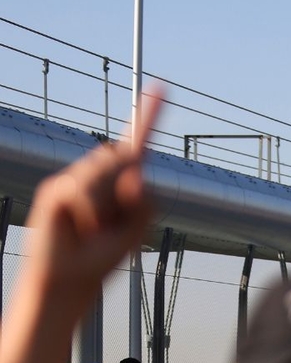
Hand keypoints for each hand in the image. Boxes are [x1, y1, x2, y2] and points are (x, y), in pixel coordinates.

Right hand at [22, 88, 161, 317]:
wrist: (72, 276)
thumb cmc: (105, 253)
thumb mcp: (138, 227)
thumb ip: (145, 202)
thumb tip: (136, 175)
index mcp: (123, 180)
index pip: (137, 142)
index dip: (149, 115)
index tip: (162, 86)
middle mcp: (99, 173)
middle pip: (125, 158)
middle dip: (126, 188)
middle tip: (112, 223)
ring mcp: (76, 178)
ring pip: (104, 174)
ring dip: (106, 207)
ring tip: (94, 228)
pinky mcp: (56, 188)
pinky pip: (83, 190)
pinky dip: (90, 213)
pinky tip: (80, 226)